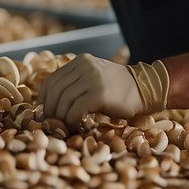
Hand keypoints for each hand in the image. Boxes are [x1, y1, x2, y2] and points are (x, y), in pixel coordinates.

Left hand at [40, 55, 169, 128]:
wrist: (145, 89)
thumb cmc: (117, 90)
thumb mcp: (94, 78)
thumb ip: (75, 84)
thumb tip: (49, 106)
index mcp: (80, 61)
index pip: (51, 80)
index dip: (44, 100)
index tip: (45, 114)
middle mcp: (85, 66)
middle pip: (54, 91)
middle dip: (50, 111)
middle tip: (53, 124)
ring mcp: (93, 78)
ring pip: (63, 101)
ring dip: (61, 118)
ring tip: (66, 127)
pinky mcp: (100, 93)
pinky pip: (76, 109)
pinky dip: (72, 120)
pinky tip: (77, 125)